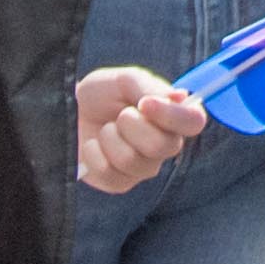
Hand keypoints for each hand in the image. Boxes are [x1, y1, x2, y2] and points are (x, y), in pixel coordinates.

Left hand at [76, 65, 207, 191]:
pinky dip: (94, 153)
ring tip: (105, 128)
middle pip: (164, 146)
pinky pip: (110, 173)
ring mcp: (143, 168)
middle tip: (119, 115)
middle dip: (132, 125)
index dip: (172, 115)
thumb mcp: (124, 80)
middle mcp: (164, 145)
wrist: (70, 110)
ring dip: (111, 138)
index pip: (194, 121)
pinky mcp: (119, 183)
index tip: (144, 104)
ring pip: (133, 160)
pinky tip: (93, 145)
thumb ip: (149, 87)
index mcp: (172, 116)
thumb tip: (179, 97)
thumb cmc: (101, 94)